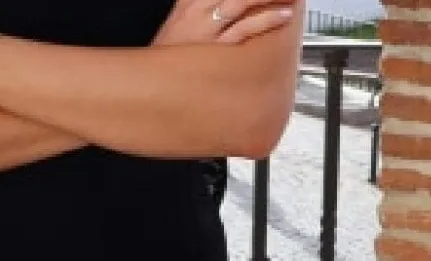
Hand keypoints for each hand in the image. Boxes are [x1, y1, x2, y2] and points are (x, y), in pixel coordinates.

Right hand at [154, 0, 296, 45]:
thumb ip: (200, 6)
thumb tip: (229, 7)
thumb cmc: (169, 55)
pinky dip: (266, 20)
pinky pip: (245, 30)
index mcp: (190, 1)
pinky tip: (282, 15)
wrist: (147, 82)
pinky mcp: (215, 50)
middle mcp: (198, 10)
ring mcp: (207, 29)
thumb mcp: (180, 21)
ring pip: (244, 2)